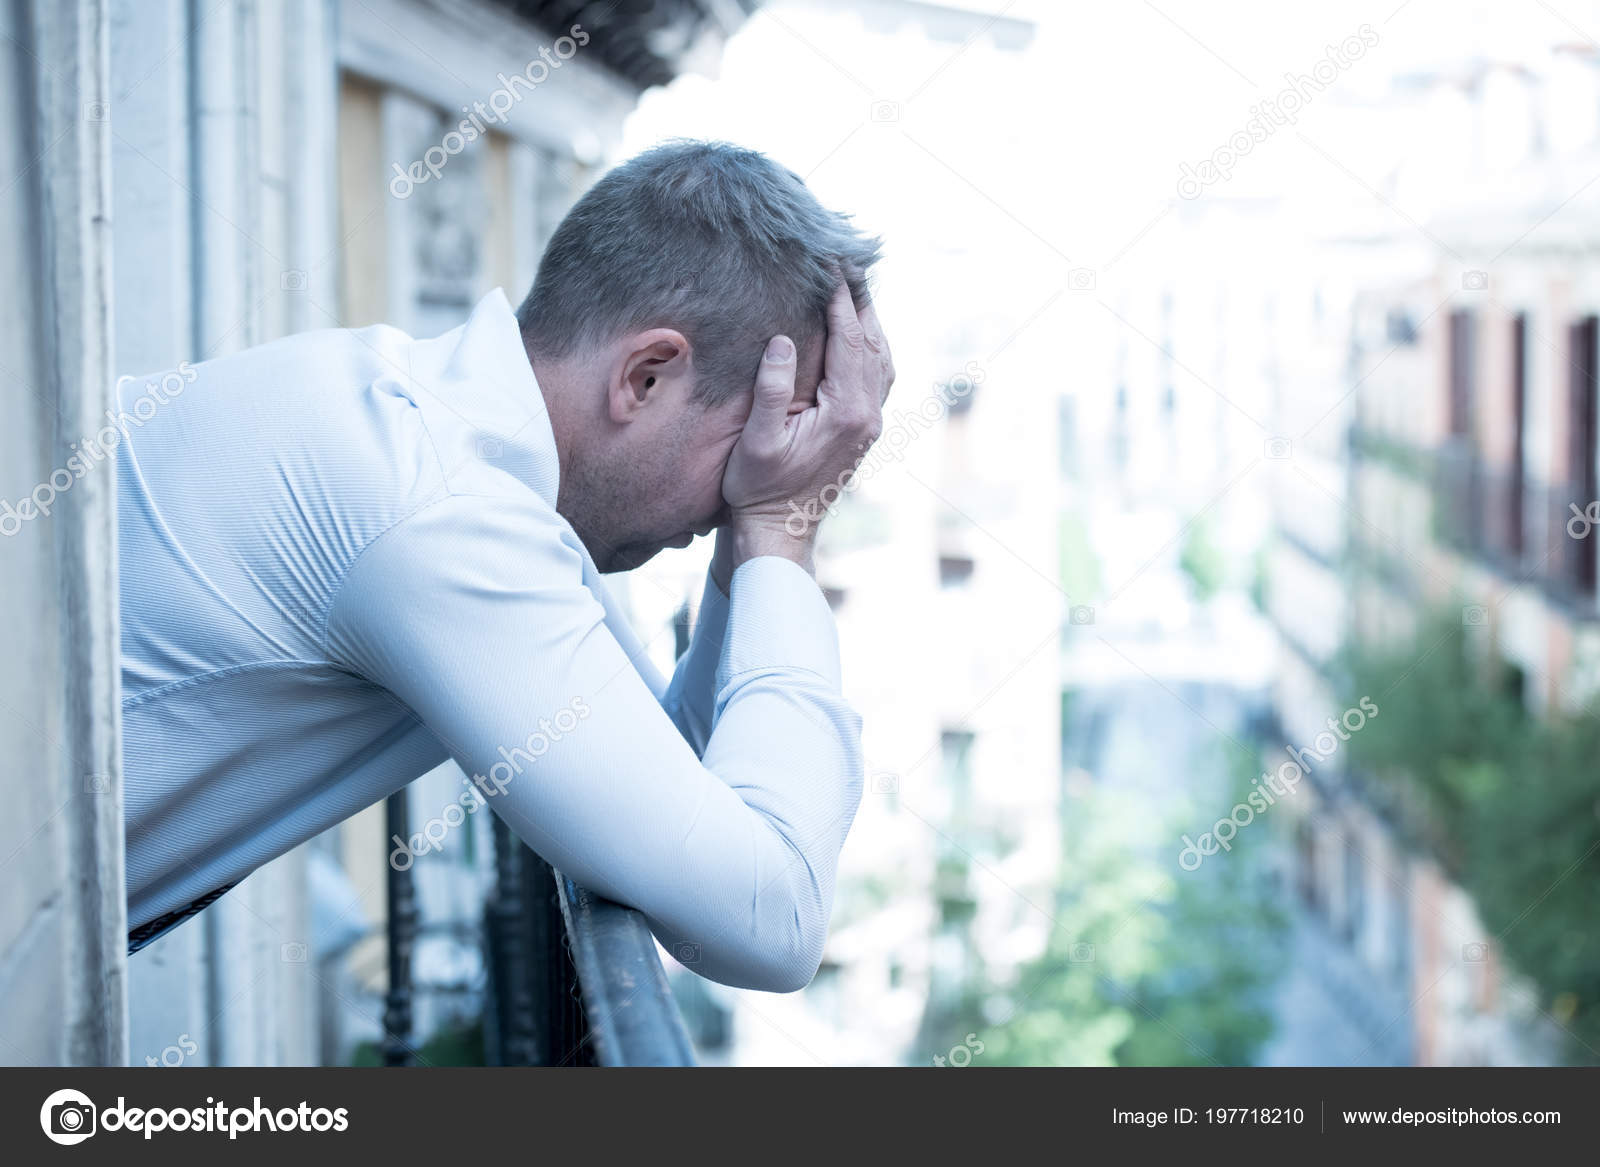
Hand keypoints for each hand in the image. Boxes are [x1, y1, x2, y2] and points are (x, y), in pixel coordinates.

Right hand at [714, 283, 894, 588]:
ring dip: (870, 323)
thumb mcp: (756, 440)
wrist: (780, 531)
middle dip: (861, 302)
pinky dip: (872, 348)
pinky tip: (861, 337)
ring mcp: (870, 424)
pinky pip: (878, 378)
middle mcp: (867, 416)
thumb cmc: (760, 490)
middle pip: (873, 344)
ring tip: (857, 291)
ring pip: (881, 360)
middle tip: (850, 263)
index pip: (849, 342)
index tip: (833, 266)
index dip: (841, 301)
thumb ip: (771, 390)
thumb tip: (783, 340)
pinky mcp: (863, 431)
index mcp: (846, 412)